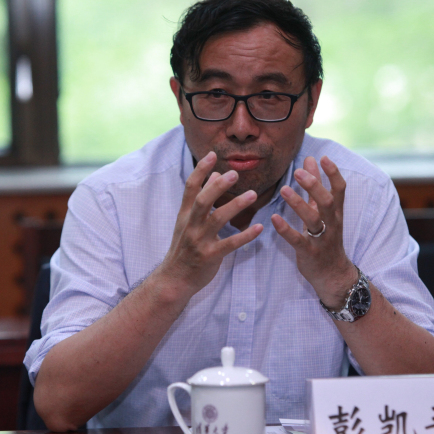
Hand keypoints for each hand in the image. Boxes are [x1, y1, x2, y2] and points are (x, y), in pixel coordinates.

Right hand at [157, 151, 262, 302]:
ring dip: (235, 206)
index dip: (200, 170)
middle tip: (234, 174)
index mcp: (185, 214)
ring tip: (253, 195)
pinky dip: (245, 236)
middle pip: (202, 200)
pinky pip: (230, 244)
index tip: (212, 155)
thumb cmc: (184, 247)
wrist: (174, 279)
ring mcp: (199, 241)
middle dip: (217, 186)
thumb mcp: (187, 222)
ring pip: (217, 219)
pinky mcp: (210, 256)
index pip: (190, 187)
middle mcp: (191, 225)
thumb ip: (200, 199)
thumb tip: (215, 174)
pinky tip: (259, 228)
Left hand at [271, 156, 355, 307]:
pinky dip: (285, 229)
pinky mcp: (309, 252)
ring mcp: (321, 239)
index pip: (340, 189)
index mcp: (336, 212)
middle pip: (327, 201)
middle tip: (299, 172)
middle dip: (315, 186)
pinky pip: (298, 240)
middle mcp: (332, 223)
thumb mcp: (324, 212)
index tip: (322, 157)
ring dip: (298, 204)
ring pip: (313, 219)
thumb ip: (317, 186)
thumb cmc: (326, 238)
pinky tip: (274, 219)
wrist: (333, 274)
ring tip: (284, 190)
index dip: (333, 173)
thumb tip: (311, 159)